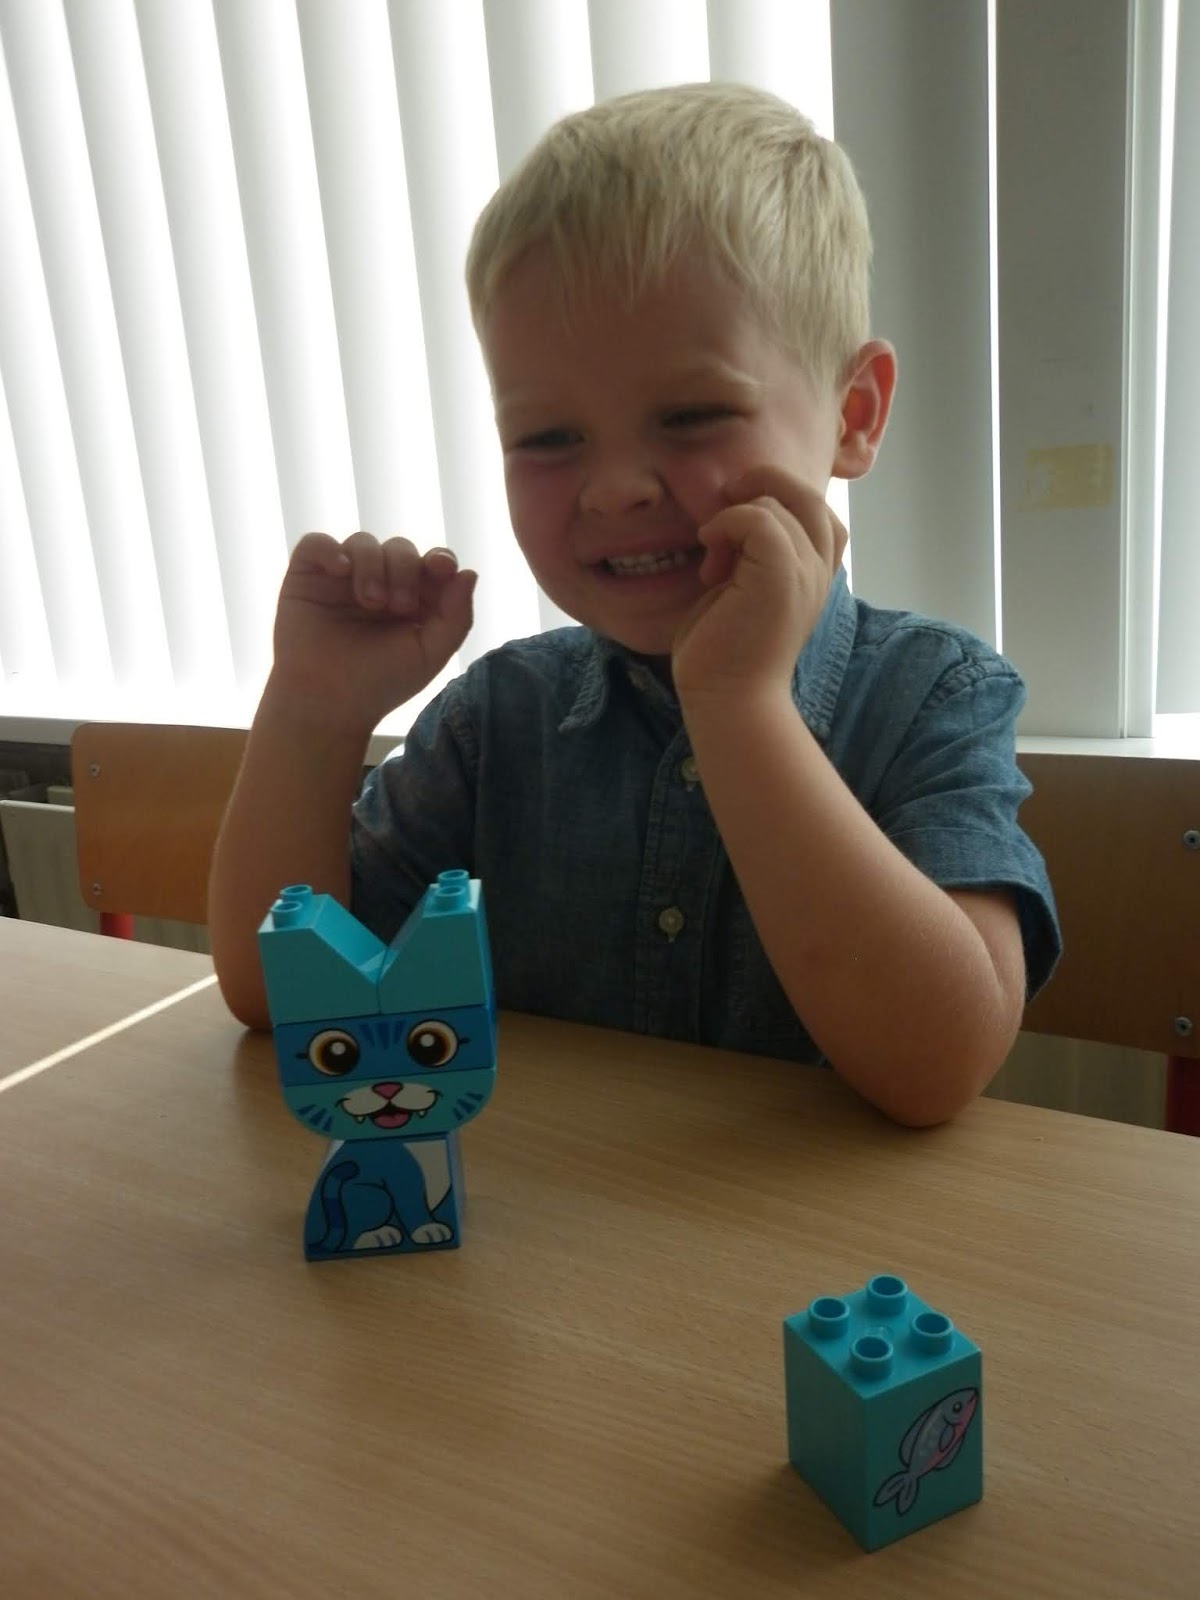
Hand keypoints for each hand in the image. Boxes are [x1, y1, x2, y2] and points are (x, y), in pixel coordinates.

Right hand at [269, 532, 476, 730]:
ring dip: (372, 564)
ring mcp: (343, 578)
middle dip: (405, 569)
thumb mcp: (430, 654)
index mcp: (413, 598)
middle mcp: (380, 582)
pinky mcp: (308, 576)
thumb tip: (469, 572)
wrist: (327, 703)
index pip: (432, 564)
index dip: (440, 559)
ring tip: (369, 601)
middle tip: (398, 606)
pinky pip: (317, 543)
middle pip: (401, 548)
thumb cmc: (380, 683)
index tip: (441, 568)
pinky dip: (329, 548)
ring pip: (363, 542)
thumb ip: (457, 616)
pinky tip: (340, 570)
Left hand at [671, 468, 846, 702]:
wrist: (727, 698)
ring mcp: (805, 572)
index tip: (734, 527)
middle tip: (723, 512)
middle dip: (761, 486)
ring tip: (715, 561)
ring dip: (734, 517)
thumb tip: (733, 507)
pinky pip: (759, 518)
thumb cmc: (724, 650)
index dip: (778, 498)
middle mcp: (819, 570)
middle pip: (808, 493)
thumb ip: (749, 549)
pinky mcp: (781, 576)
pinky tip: (710, 560)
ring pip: (779, 502)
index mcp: (814, 573)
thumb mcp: (741, 586)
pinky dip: (726, 525)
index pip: (817, 509)